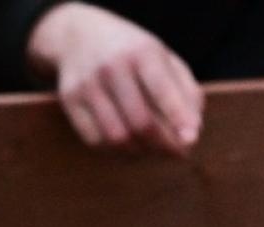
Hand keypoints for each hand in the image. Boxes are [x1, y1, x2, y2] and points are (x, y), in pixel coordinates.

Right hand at [27, 2, 202, 155]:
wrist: (78, 35)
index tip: (191, 141)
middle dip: (164, 145)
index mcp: (141, 52)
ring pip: (117, 137)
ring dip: (141, 152)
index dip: (179, 120)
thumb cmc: (133, 54)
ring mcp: (87, 83)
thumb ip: (186, 92)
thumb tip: (193, 131)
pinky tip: (129, 144)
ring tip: (153, 148)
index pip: (163, 92)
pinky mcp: (70, 100)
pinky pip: (96, 141)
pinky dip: (117, 151)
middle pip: (141, 123)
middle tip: (176, 153)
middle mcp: (112, 66)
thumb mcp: (164, 59)